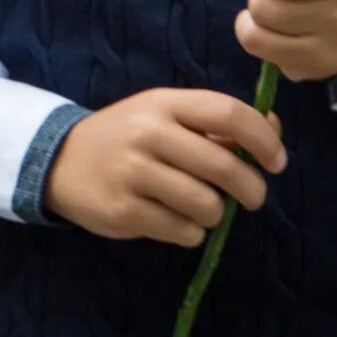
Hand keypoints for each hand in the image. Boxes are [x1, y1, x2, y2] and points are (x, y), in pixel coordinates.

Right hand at [42, 88, 285, 246]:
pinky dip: (189, 232)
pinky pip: (184, 231)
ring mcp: (133, 172)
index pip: (229, 113)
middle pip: (224, 167)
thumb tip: (274, 129)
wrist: (60, 159)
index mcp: (164, 104)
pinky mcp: (124, 210)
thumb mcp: (165, 117)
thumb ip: (216, 124)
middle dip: (252, 190)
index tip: (276, 162)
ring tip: (200, 208)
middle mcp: (148, 133)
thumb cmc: (127, 137)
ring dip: (215, 214)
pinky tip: (171, 218)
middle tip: (251, 198)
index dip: (264, 139)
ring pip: (208, 205)